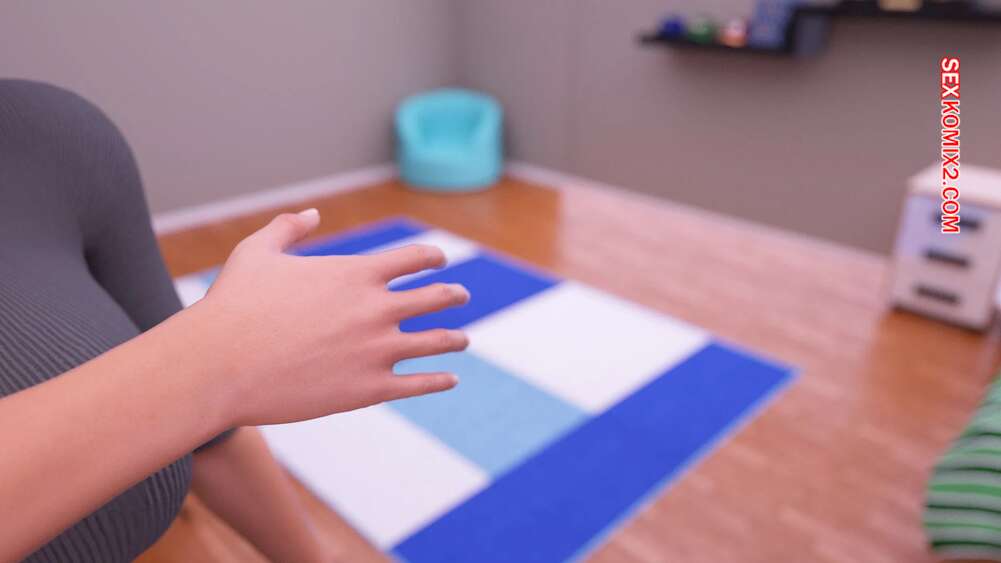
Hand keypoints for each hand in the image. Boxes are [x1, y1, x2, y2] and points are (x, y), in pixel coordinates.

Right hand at [190, 209, 469, 426]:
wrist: (219, 365)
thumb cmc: (233, 306)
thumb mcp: (257, 252)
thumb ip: (287, 228)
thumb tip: (310, 215)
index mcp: (357, 273)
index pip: (414, 258)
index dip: (431, 257)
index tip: (439, 261)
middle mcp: (378, 308)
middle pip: (434, 297)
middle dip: (451, 294)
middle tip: (460, 295)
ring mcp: (378, 350)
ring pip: (435, 341)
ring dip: (453, 339)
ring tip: (462, 339)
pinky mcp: (371, 388)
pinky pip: (419, 383)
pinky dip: (440, 380)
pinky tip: (451, 378)